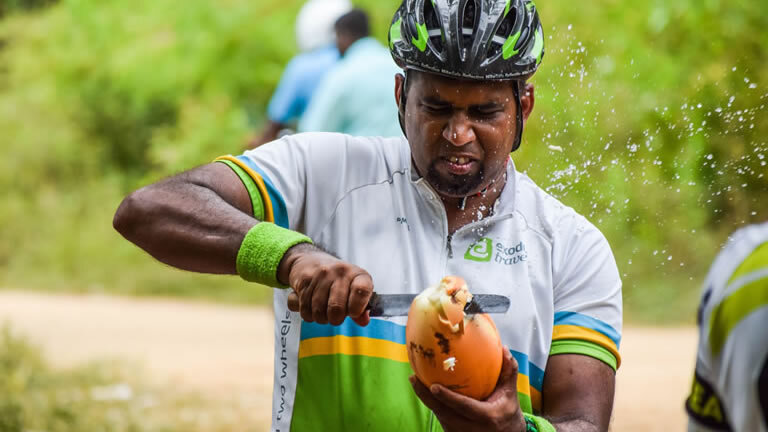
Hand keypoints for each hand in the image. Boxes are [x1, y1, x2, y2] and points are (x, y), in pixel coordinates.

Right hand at [279, 244, 372, 325]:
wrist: (310, 260)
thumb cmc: (337, 279)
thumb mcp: (354, 288)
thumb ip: (362, 307)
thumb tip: (363, 321)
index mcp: (356, 274)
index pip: (362, 290)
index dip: (358, 307)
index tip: (354, 313)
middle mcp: (339, 271)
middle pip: (336, 308)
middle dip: (335, 319)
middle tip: (336, 316)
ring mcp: (321, 275)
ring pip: (318, 311)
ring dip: (321, 318)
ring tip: (324, 311)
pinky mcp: (305, 280)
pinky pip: (304, 308)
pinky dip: (308, 314)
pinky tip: (312, 306)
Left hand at [409, 348, 525, 431]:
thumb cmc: (507, 409)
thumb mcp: (510, 392)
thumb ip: (508, 370)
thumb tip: (504, 348)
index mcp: (487, 416)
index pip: (464, 407)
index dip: (448, 398)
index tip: (433, 386)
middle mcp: (472, 427)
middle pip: (443, 413)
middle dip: (426, 397)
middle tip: (414, 378)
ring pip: (438, 416)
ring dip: (425, 399)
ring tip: (415, 380)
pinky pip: (440, 417)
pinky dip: (431, 404)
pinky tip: (422, 389)